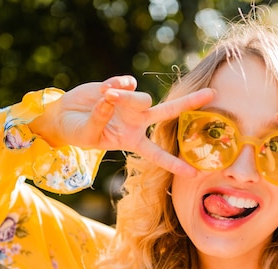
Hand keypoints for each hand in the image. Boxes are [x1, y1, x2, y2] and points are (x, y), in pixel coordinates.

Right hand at [30, 75, 214, 175]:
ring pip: (143, 98)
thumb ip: (101, 119)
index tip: (194, 174)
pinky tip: (105, 90)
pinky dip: (114, 86)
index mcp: (133, 142)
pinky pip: (125, 84)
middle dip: (190, 103)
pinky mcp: (120, 87)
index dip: (174, 165)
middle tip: (213, 94)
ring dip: (126, 98)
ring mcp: (131, 104)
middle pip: (169, 112)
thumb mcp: (90, 135)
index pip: (157, 155)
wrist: (64, 117)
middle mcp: (137, 122)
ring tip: (106, 98)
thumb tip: (112, 97)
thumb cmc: (80, 132)